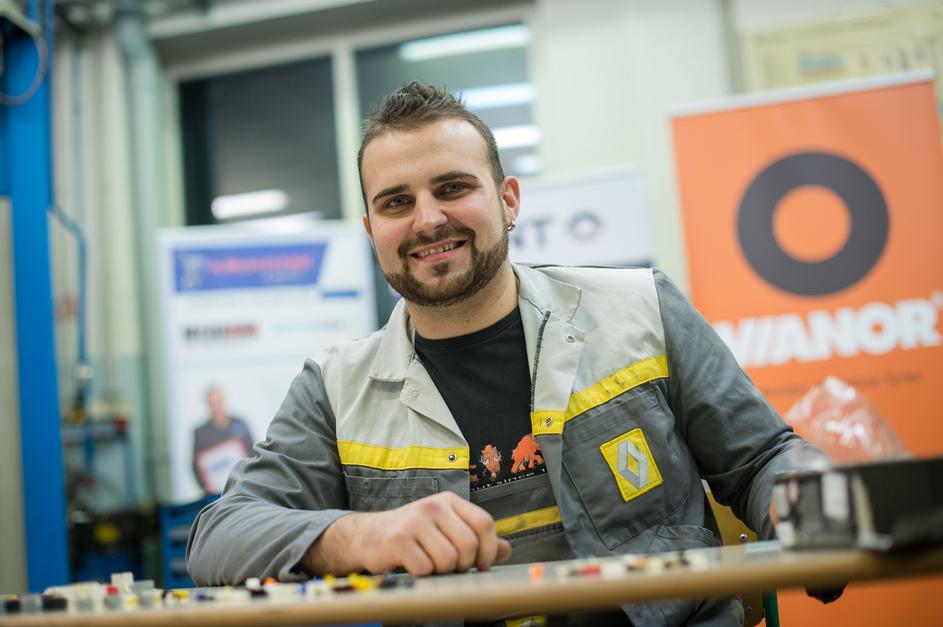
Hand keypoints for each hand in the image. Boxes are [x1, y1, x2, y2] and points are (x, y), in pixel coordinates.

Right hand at [302, 491, 511, 575]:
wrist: (367, 536)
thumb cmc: (410, 534)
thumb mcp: (445, 529)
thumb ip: (474, 538)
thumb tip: (504, 550)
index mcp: (449, 501)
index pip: (484, 523)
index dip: (488, 549)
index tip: (481, 565)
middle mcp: (434, 506)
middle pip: (469, 545)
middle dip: (464, 566)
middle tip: (451, 569)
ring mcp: (415, 521)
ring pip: (448, 560)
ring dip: (441, 572)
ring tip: (429, 565)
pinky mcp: (399, 539)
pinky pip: (425, 568)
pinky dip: (422, 574)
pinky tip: (413, 566)